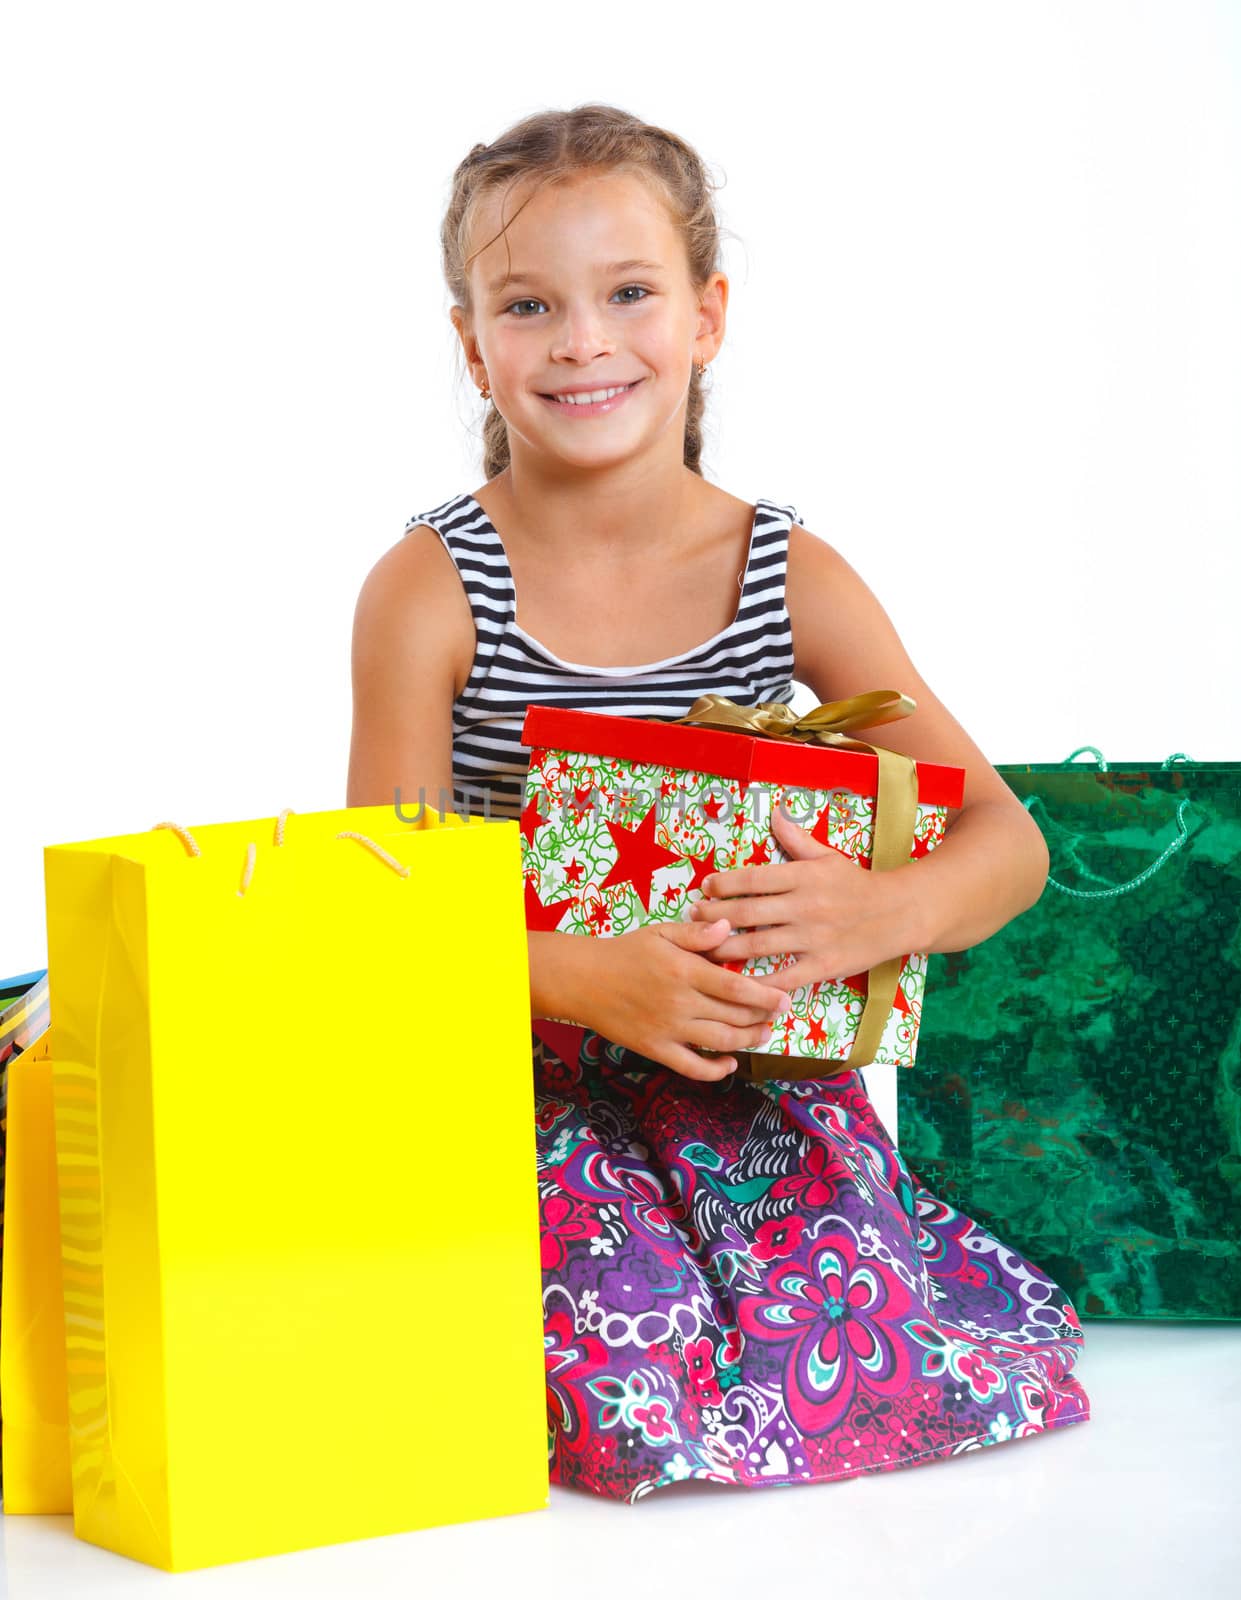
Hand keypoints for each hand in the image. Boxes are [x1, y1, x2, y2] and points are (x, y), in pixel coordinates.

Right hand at [573, 916, 792, 1082]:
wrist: (583, 980)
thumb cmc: (625, 952)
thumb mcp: (660, 933)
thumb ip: (696, 934)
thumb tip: (729, 927)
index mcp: (684, 971)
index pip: (735, 987)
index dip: (765, 996)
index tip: (785, 999)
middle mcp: (680, 1003)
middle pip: (734, 1016)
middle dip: (763, 1018)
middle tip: (778, 1014)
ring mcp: (669, 1030)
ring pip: (721, 1042)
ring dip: (748, 1041)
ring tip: (763, 1034)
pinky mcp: (656, 1049)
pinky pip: (693, 1067)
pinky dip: (716, 1070)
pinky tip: (730, 1062)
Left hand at [687, 803, 910, 993]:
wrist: (898, 914)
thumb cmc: (858, 884)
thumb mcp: (827, 856)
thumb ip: (796, 839)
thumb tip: (774, 812)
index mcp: (804, 876)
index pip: (754, 878)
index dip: (724, 883)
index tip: (706, 886)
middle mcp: (805, 906)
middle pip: (748, 912)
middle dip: (715, 915)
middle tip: (693, 917)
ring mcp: (813, 937)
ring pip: (759, 945)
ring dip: (726, 947)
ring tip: (703, 948)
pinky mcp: (822, 965)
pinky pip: (784, 977)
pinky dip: (758, 984)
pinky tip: (737, 984)